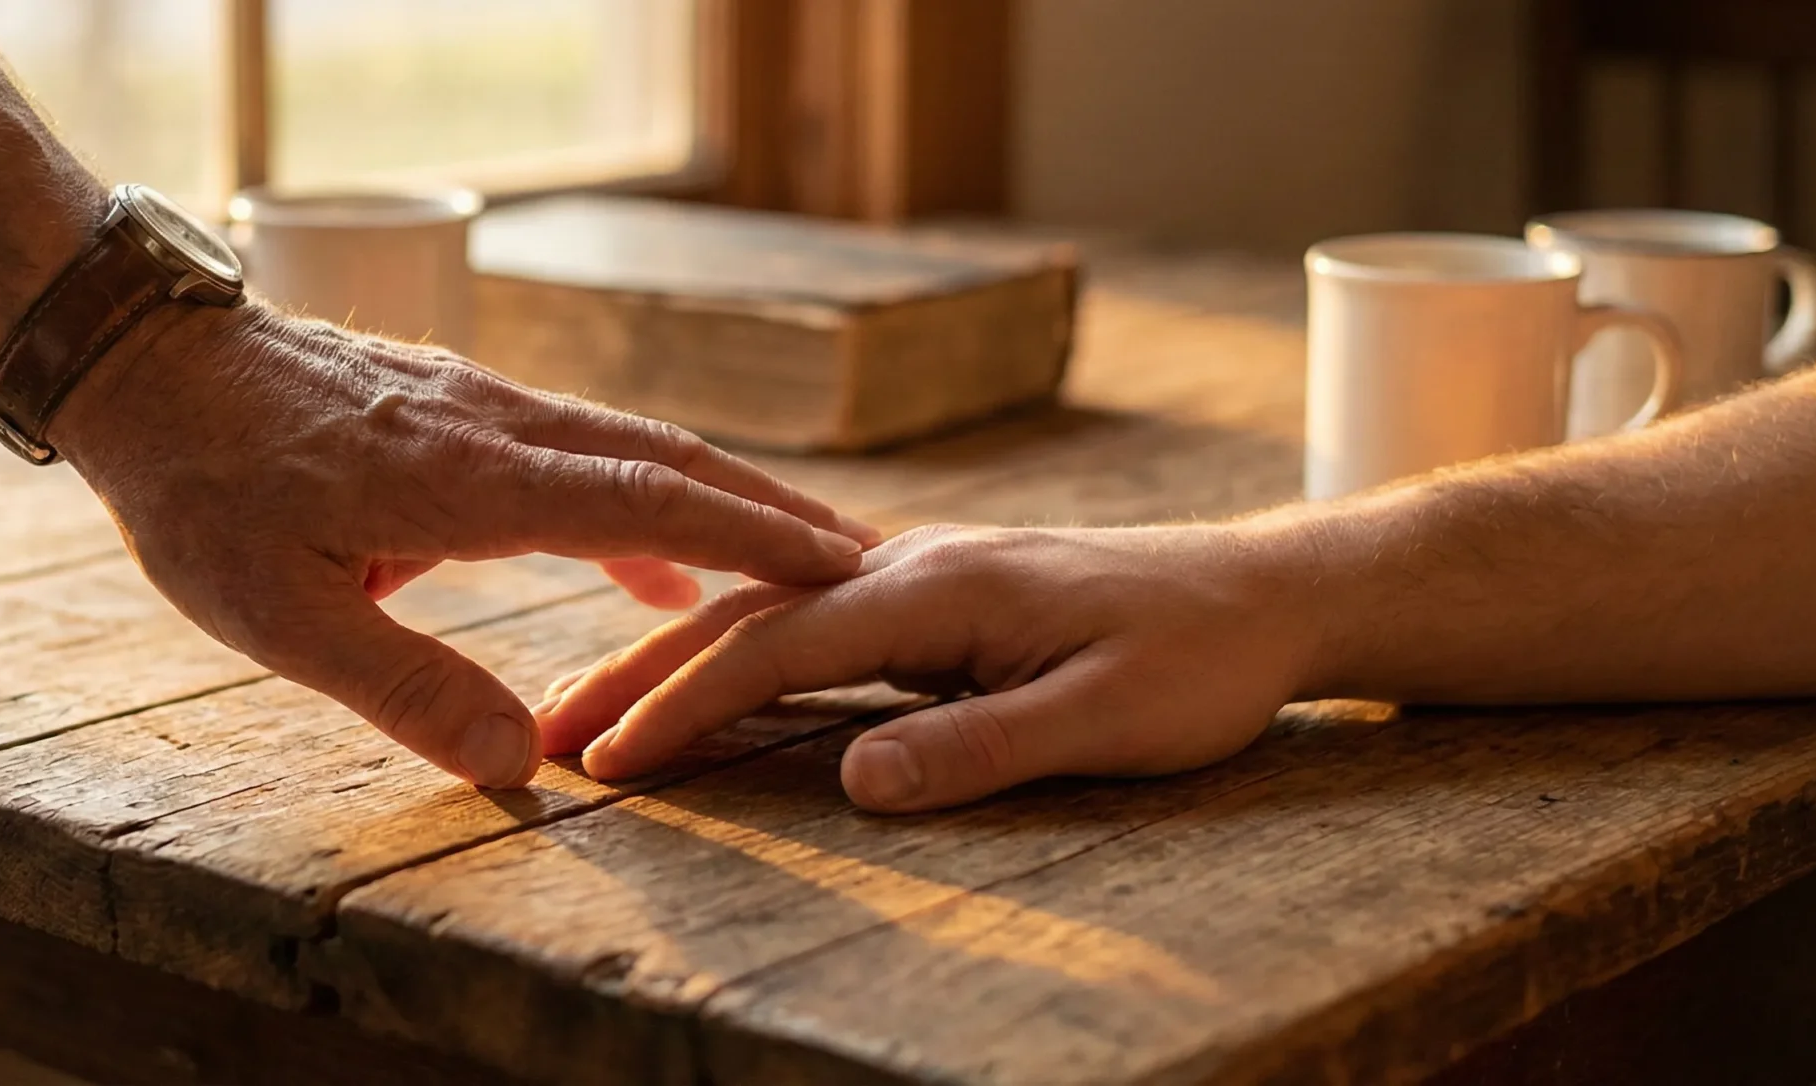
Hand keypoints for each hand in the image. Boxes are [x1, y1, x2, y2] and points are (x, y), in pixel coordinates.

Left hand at [48, 303, 881, 788]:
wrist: (143, 366)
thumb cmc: (204, 493)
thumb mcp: (282, 617)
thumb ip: (403, 689)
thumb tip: (512, 769)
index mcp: (473, 481)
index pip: (649, 506)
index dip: (751, 540)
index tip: (842, 567)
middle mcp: (496, 429)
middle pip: (667, 463)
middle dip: (767, 515)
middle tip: (861, 563)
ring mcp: (478, 406)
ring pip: (628, 449)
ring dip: (714, 502)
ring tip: (786, 561)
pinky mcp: (452, 405)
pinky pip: (578, 450)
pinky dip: (639, 502)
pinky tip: (647, 566)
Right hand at [533, 523, 1324, 811]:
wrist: (1268, 593)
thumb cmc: (1200, 661)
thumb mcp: (1107, 720)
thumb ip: (981, 748)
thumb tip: (859, 783)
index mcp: (936, 587)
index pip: (777, 648)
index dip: (685, 706)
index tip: (608, 761)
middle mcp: (909, 565)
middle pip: (743, 618)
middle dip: (638, 676)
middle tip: (547, 734)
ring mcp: (917, 573)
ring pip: (765, 614)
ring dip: (672, 662)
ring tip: (592, 713)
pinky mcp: (933, 596)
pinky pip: (806, 622)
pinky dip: (734, 653)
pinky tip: (700, 679)